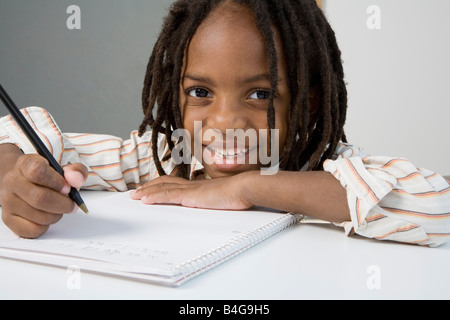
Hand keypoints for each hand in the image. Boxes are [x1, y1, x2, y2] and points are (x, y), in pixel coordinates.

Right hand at [1, 154, 87, 237]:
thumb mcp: (65, 170)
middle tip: (71, 204)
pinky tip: (46, 216)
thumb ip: (76, 171)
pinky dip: (46, 226)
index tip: (67, 188)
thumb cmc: (49, 179)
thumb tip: (76, 179)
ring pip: (39, 216)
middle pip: (40, 198)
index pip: (38, 171)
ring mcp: (7, 200)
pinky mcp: (8, 218)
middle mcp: (12, 181)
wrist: (26, 184)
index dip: (57, 182)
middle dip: (63, 204)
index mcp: (26, 164)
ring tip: (58, 209)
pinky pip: (33, 229)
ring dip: (57, 215)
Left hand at [130, 174, 252, 210]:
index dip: (162, 184)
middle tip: (137, 191)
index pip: (176, 182)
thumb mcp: (225, 197)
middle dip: (149, 186)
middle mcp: (192, 185)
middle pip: (165, 182)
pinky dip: (153, 196)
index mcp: (199, 186)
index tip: (152, 187)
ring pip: (162, 188)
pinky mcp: (190, 196)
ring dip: (146, 192)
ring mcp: (190, 190)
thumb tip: (219, 202)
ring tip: (134, 196)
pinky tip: (144, 199)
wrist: (245, 188)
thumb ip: (218, 199)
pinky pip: (167, 195)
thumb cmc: (240, 193)